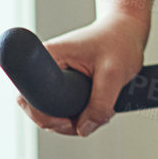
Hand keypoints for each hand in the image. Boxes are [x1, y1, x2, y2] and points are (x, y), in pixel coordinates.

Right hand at [15, 13, 146, 138]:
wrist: (127, 28)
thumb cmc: (120, 41)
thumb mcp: (114, 73)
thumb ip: (100, 104)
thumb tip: (83, 130)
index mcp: (49, 57)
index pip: (30, 98)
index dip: (46, 117)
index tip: (70, 121)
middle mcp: (46, 67)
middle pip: (40, 110)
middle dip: (65, 122)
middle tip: (93, 118)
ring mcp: (54, 76)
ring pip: (53, 113)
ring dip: (76, 119)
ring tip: (102, 109)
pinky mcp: (64, 83)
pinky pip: (64, 108)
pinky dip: (80, 114)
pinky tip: (98, 107)